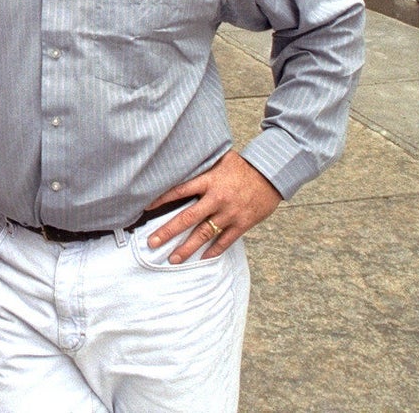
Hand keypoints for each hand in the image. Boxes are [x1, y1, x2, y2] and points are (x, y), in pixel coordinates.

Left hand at [146, 150, 281, 263]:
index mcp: (210, 181)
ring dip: (187, 248)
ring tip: (172, 259)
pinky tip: (202, 259)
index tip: (146, 208)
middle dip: (168, 231)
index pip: (180, 190)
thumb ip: (206, 165)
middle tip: (152, 243)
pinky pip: (225, 241)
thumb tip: (186, 159)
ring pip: (203, 234)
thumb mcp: (223, 159)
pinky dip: (213, 251)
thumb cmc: (245, 166)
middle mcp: (217, 198)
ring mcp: (229, 213)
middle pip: (187, 218)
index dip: (162, 199)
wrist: (272, 174)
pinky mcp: (242, 224)